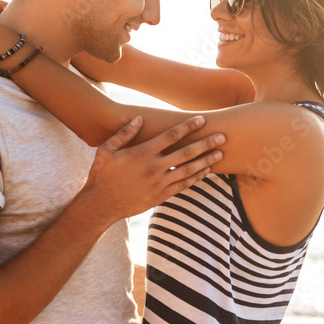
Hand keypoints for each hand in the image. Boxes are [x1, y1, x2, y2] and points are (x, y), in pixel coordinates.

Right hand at [79, 115, 224, 221]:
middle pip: (186, 152)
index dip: (187, 127)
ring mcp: (158, 183)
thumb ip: (123, 134)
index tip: (202, 120)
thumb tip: (139, 119)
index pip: (170, 136)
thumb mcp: (106, 150)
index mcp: (141, 153)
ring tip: (220, 153)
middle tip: (223, 136)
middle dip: (205, 143)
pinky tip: (206, 171)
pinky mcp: (160, 196)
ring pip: (188, 170)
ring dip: (206, 161)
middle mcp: (153, 167)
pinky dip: (195, 178)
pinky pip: (182, 185)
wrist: (100, 205)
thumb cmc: (101, 175)